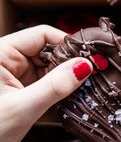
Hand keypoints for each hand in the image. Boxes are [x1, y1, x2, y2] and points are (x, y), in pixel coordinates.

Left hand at [0, 25, 92, 141]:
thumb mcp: (24, 107)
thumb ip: (54, 86)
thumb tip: (84, 66)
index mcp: (2, 53)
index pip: (41, 34)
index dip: (66, 42)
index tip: (87, 56)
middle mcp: (9, 57)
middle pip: (48, 47)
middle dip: (68, 60)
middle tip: (90, 71)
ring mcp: (17, 71)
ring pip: (49, 63)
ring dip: (65, 73)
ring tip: (81, 82)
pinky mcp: (22, 83)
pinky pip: (46, 76)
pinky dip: (58, 83)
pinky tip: (69, 89)